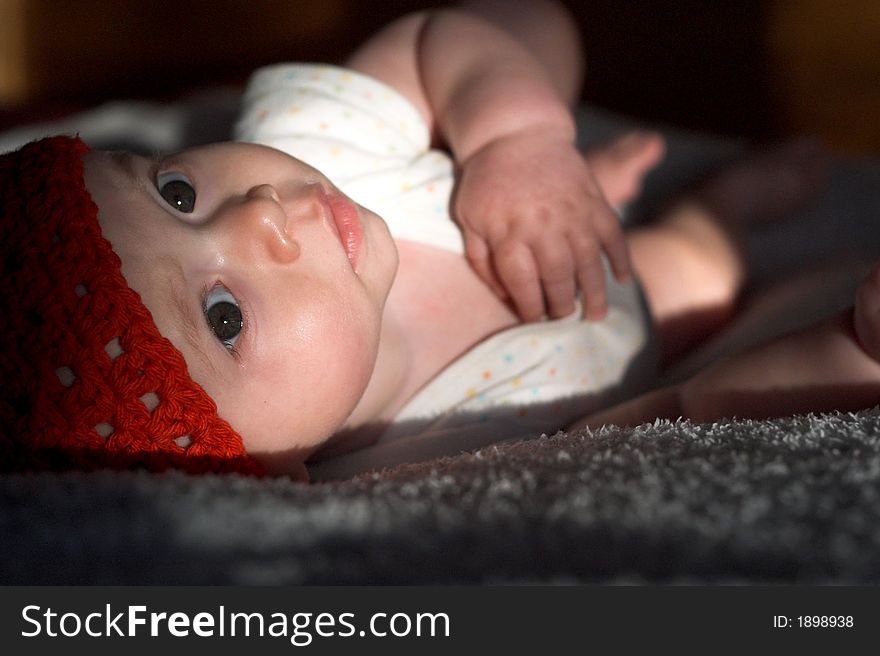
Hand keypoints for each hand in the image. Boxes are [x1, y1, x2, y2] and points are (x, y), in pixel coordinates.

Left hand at [453, 128, 630, 320]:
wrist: (516, 132)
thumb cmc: (486, 181)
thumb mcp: (468, 219)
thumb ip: (481, 259)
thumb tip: (504, 296)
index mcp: (510, 233)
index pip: (523, 284)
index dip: (530, 309)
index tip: (533, 321)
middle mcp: (544, 227)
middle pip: (558, 280)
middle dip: (561, 308)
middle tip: (562, 320)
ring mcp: (574, 213)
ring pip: (590, 264)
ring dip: (595, 295)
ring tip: (595, 316)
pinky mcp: (594, 200)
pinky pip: (614, 235)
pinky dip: (621, 259)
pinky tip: (622, 280)